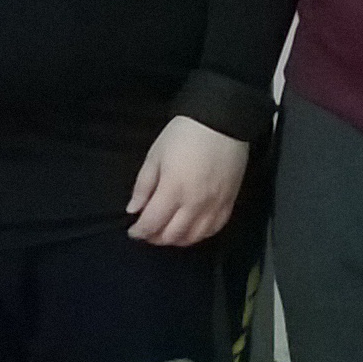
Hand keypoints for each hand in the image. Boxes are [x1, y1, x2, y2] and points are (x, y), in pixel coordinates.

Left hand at [127, 115, 248, 245]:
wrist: (222, 121)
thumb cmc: (183, 135)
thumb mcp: (155, 155)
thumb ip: (143, 185)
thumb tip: (134, 210)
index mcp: (173, 190)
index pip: (152, 223)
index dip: (139, 232)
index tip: (133, 231)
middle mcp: (194, 204)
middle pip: (172, 235)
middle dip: (156, 238)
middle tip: (149, 231)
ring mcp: (214, 205)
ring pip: (194, 237)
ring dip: (177, 239)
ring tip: (168, 232)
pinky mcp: (229, 202)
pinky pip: (214, 229)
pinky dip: (200, 235)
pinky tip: (191, 230)